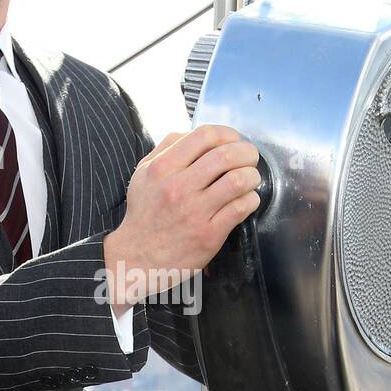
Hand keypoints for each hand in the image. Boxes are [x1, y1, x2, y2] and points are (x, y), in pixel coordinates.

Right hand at [103, 124, 261, 312]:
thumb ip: (165, 149)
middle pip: (226, 155)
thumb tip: (191, 133)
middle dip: (246, 152)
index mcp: (163, 168)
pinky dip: (251, 199)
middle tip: (250, 158)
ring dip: (252, 176)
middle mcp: (179, 188)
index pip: (205, 136)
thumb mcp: (143, 174)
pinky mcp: (209, 235)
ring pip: (238, 180)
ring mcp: (195, 212)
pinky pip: (241, 207)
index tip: (234, 140)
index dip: (228, 133)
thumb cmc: (145, 214)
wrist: (138, 257)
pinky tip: (246, 200)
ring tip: (250, 179)